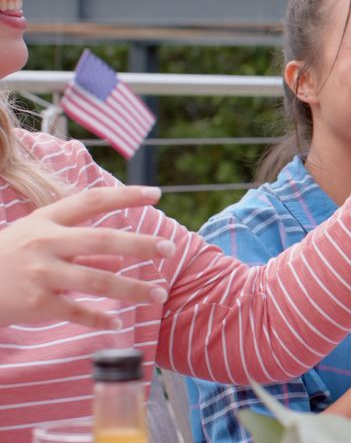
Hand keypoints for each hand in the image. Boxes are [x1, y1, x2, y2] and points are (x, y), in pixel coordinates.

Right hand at [0, 186, 176, 328]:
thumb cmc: (11, 257)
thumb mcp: (40, 238)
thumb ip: (80, 246)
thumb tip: (122, 258)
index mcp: (48, 221)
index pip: (92, 201)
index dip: (124, 195)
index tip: (155, 193)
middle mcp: (46, 243)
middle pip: (102, 241)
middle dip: (140, 244)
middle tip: (170, 247)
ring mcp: (41, 274)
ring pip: (97, 281)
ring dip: (132, 289)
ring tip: (158, 293)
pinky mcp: (37, 303)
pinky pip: (77, 312)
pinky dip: (100, 319)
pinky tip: (118, 322)